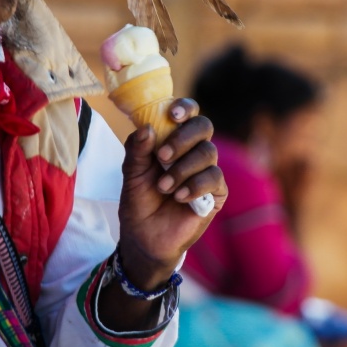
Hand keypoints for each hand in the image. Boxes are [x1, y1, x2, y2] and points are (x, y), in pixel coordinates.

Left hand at [117, 99, 225, 291]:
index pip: (187, 114)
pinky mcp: (216, 193)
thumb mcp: (131, 173)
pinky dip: (195, 185)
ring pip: (208, 152)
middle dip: (182, 138)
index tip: (172, 115)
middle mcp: (192, 151)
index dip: (184, 108)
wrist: (144, 237)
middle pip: (203, 126)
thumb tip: (147, 127)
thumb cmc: (138, 201)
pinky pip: (214, 178)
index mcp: (172, 139)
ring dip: (182, 168)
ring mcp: (206, 171)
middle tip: (162, 156)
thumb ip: (137, 149)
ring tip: (163, 187)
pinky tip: (179, 197)